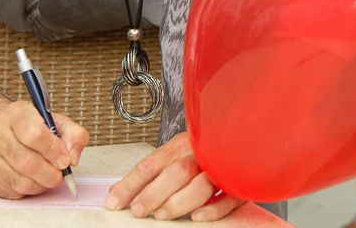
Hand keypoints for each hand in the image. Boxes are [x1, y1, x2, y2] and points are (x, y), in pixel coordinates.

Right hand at [0, 100, 87, 198]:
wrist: (3, 130)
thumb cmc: (32, 127)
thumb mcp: (58, 122)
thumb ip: (74, 135)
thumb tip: (72, 157)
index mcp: (16, 112)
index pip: (34, 133)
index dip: (53, 151)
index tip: (65, 161)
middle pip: (26, 162)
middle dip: (49, 174)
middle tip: (60, 176)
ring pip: (18, 181)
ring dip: (39, 185)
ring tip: (47, 178)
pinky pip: (9, 191)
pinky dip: (26, 191)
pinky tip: (31, 180)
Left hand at [105, 133, 243, 220]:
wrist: (241, 138)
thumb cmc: (202, 152)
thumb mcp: (173, 155)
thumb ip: (149, 173)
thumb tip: (116, 191)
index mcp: (182, 143)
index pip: (151, 163)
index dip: (130, 184)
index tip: (114, 201)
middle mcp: (201, 153)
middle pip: (176, 172)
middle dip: (153, 194)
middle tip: (138, 210)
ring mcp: (221, 167)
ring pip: (201, 186)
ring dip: (178, 203)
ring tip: (161, 215)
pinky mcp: (239, 183)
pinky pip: (228, 198)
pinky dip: (211, 209)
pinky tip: (196, 217)